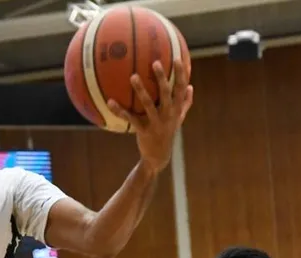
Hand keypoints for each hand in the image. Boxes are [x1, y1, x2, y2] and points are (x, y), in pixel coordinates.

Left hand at [108, 59, 193, 173]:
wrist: (159, 156)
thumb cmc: (168, 133)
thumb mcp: (179, 118)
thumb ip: (185, 103)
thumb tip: (191, 86)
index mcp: (177, 109)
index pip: (181, 88)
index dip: (181, 73)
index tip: (177, 58)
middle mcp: (168, 115)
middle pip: (166, 93)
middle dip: (162, 78)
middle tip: (155, 63)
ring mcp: (156, 123)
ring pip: (148, 104)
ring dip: (141, 90)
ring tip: (133, 76)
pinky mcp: (144, 131)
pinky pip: (131, 118)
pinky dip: (120, 110)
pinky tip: (110, 102)